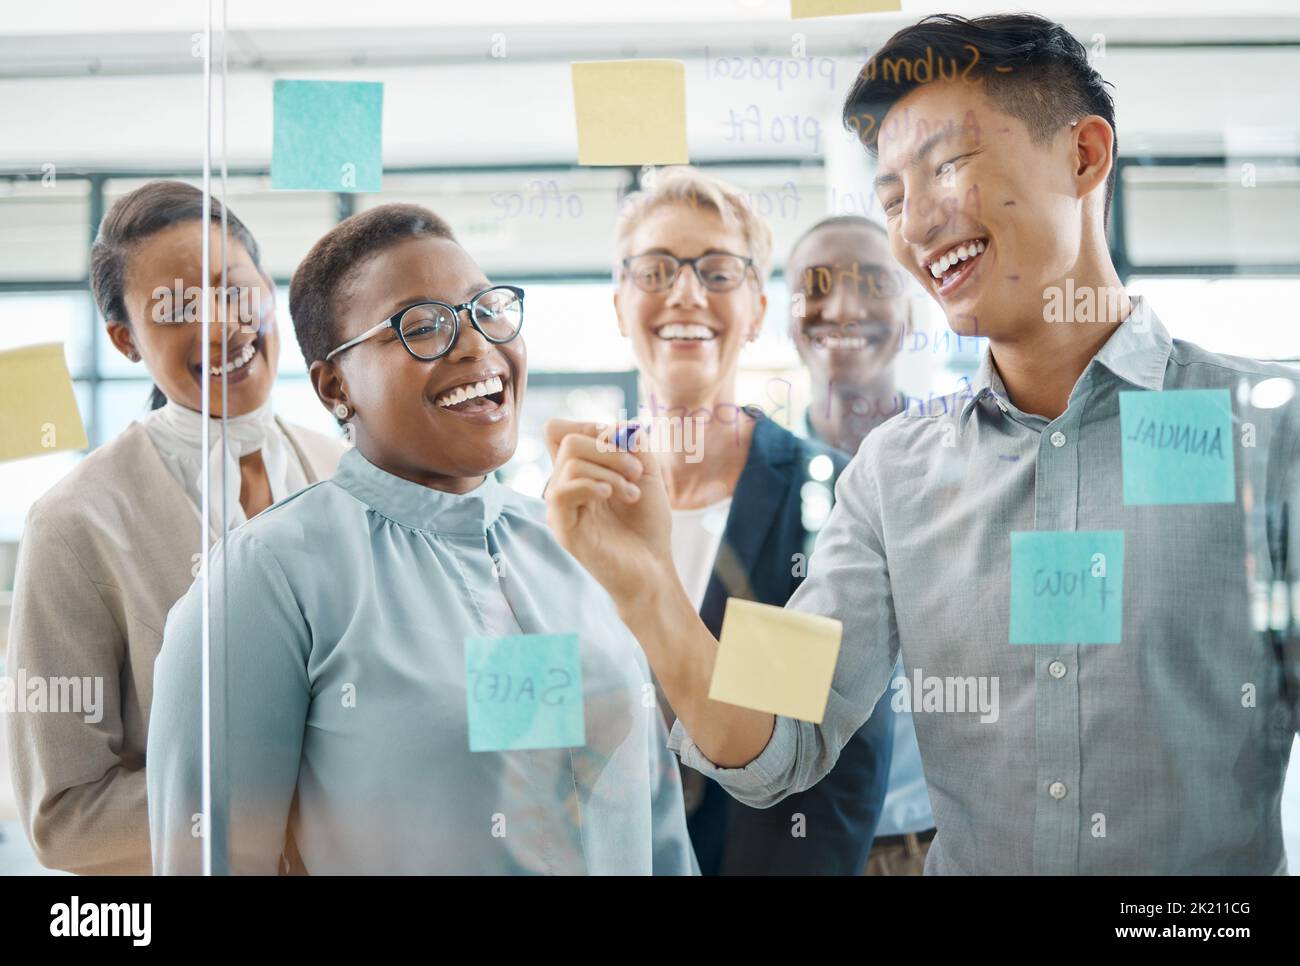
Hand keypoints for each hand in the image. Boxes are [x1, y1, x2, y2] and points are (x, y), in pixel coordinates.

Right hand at [543, 419, 673, 606]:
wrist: (653, 566)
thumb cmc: (648, 523)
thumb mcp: (647, 472)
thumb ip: (633, 443)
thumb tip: (614, 426)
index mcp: (578, 471)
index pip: (559, 431)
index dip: (589, 426)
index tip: (623, 446)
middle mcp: (564, 485)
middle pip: (566, 439)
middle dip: (608, 448)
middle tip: (636, 472)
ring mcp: (560, 507)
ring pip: (570, 462)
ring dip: (610, 470)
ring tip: (633, 493)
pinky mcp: (563, 528)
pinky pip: (562, 491)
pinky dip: (592, 485)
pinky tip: (611, 496)